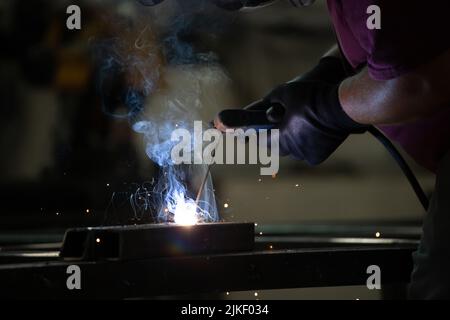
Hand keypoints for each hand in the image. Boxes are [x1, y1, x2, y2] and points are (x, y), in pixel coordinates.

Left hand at [214, 57, 366, 164]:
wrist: (344, 107)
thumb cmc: (313, 97)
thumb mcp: (287, 91)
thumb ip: (271, 99)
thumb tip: (264, 103)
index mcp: (280, 135)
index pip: (258, 140)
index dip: (251, 136)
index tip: (242, 135)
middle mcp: (291, 149)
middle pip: (275, 147)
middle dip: (272, 138)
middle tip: (273, 128)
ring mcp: (304, 154)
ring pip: (290, 150)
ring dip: (290, 141)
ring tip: (294, 129)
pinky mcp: (317, 157)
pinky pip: (304, 152)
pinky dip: (305, 144)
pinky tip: (309, 134)